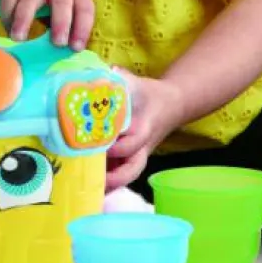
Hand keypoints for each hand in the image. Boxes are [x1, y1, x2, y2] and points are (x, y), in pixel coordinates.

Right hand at [0, 0, 94, 47]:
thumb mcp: (66, 7)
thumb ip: (67, 27)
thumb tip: (65, 52)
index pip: (85, 9)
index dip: (82, 29)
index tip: (76, 48)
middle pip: (61, 2)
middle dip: (61, 23)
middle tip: (58, 43)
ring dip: (23, 20)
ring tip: (18, 38)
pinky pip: (10, 1)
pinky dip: (8, 18)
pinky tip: (10, 32)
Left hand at [103, 76, 186, 191]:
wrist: (171, 105)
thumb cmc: (150, 95)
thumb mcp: (138, 84)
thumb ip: (121, 79)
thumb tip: (103, 72)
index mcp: (143, 128)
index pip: (133, 142)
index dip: (118, 147)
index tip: (102, 147)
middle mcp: (141, 147)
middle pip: (133, 168)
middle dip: (115, 176)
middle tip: (93, 178)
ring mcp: (138, 155)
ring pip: (128, 175)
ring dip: (111, 184)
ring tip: (90, 189)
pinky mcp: (132, 159)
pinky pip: (123, 174)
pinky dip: (110, 182)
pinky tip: (92, 187)